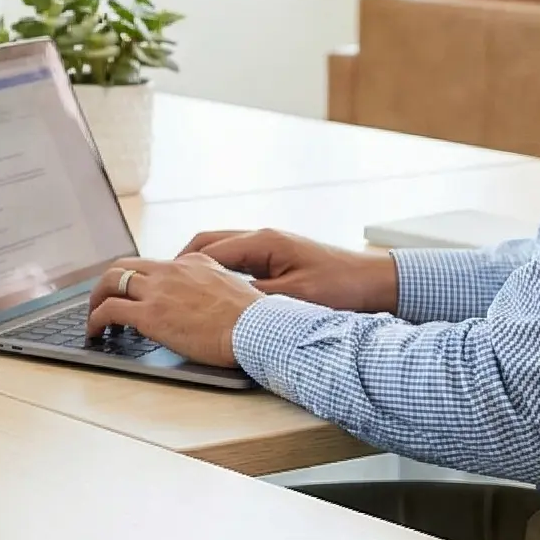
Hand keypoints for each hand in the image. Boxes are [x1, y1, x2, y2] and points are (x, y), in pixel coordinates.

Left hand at [84, 254, 262, 367]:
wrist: (256, 328)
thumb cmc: (252, 318)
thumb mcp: (231, 286)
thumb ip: (212, 284)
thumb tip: (208, 298)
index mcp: (192, 263)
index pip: (154, 264)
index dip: (138, 279)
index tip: (134, 293)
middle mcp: (171, 270)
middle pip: (124, 265)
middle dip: (108, 283)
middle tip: (103, 299)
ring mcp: (158, 291)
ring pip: (110, 282)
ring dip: (96, 299)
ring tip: (94, 317)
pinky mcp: (149, 314)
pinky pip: (109, 310)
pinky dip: (95, 320)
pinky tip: (96, 332)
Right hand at [181, 227, 398, 313]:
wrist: (377, 282)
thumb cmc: (342, 287)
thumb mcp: (294, 297)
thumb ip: (253, 298)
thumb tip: (219, 302)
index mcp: (263, 242)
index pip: (207, 249)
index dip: (181, 267)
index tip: (162, 284)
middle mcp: (262, 237)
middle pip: (207, 242)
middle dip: (182, 262)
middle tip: (164, 284)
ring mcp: (270, 244)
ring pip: (220, 249)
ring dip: (200, 265)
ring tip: (182, 288)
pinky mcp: (278, 256)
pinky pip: (237, 258)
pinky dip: (218, 269)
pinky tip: (215, 290)